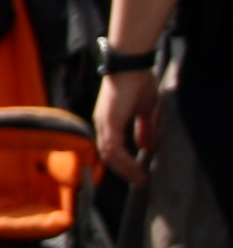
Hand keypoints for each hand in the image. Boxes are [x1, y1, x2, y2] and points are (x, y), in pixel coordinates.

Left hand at [98, 65, 160, 185]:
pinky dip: (124, 161)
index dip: (122, 162)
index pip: (110, 148)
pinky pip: (113, 147)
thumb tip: (145, 146)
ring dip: (124, 169)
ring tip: (140, 181)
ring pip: (108, 154)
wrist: (131, 64)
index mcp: (108, 120)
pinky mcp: (109, 120)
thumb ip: (142, 128)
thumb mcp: (144, 110)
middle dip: (123, 170)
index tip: (137, 174)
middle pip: (107, 154)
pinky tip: (137, 170)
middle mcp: (102, 122)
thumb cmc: (138, 82)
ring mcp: (103, 121)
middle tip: (138, 182)